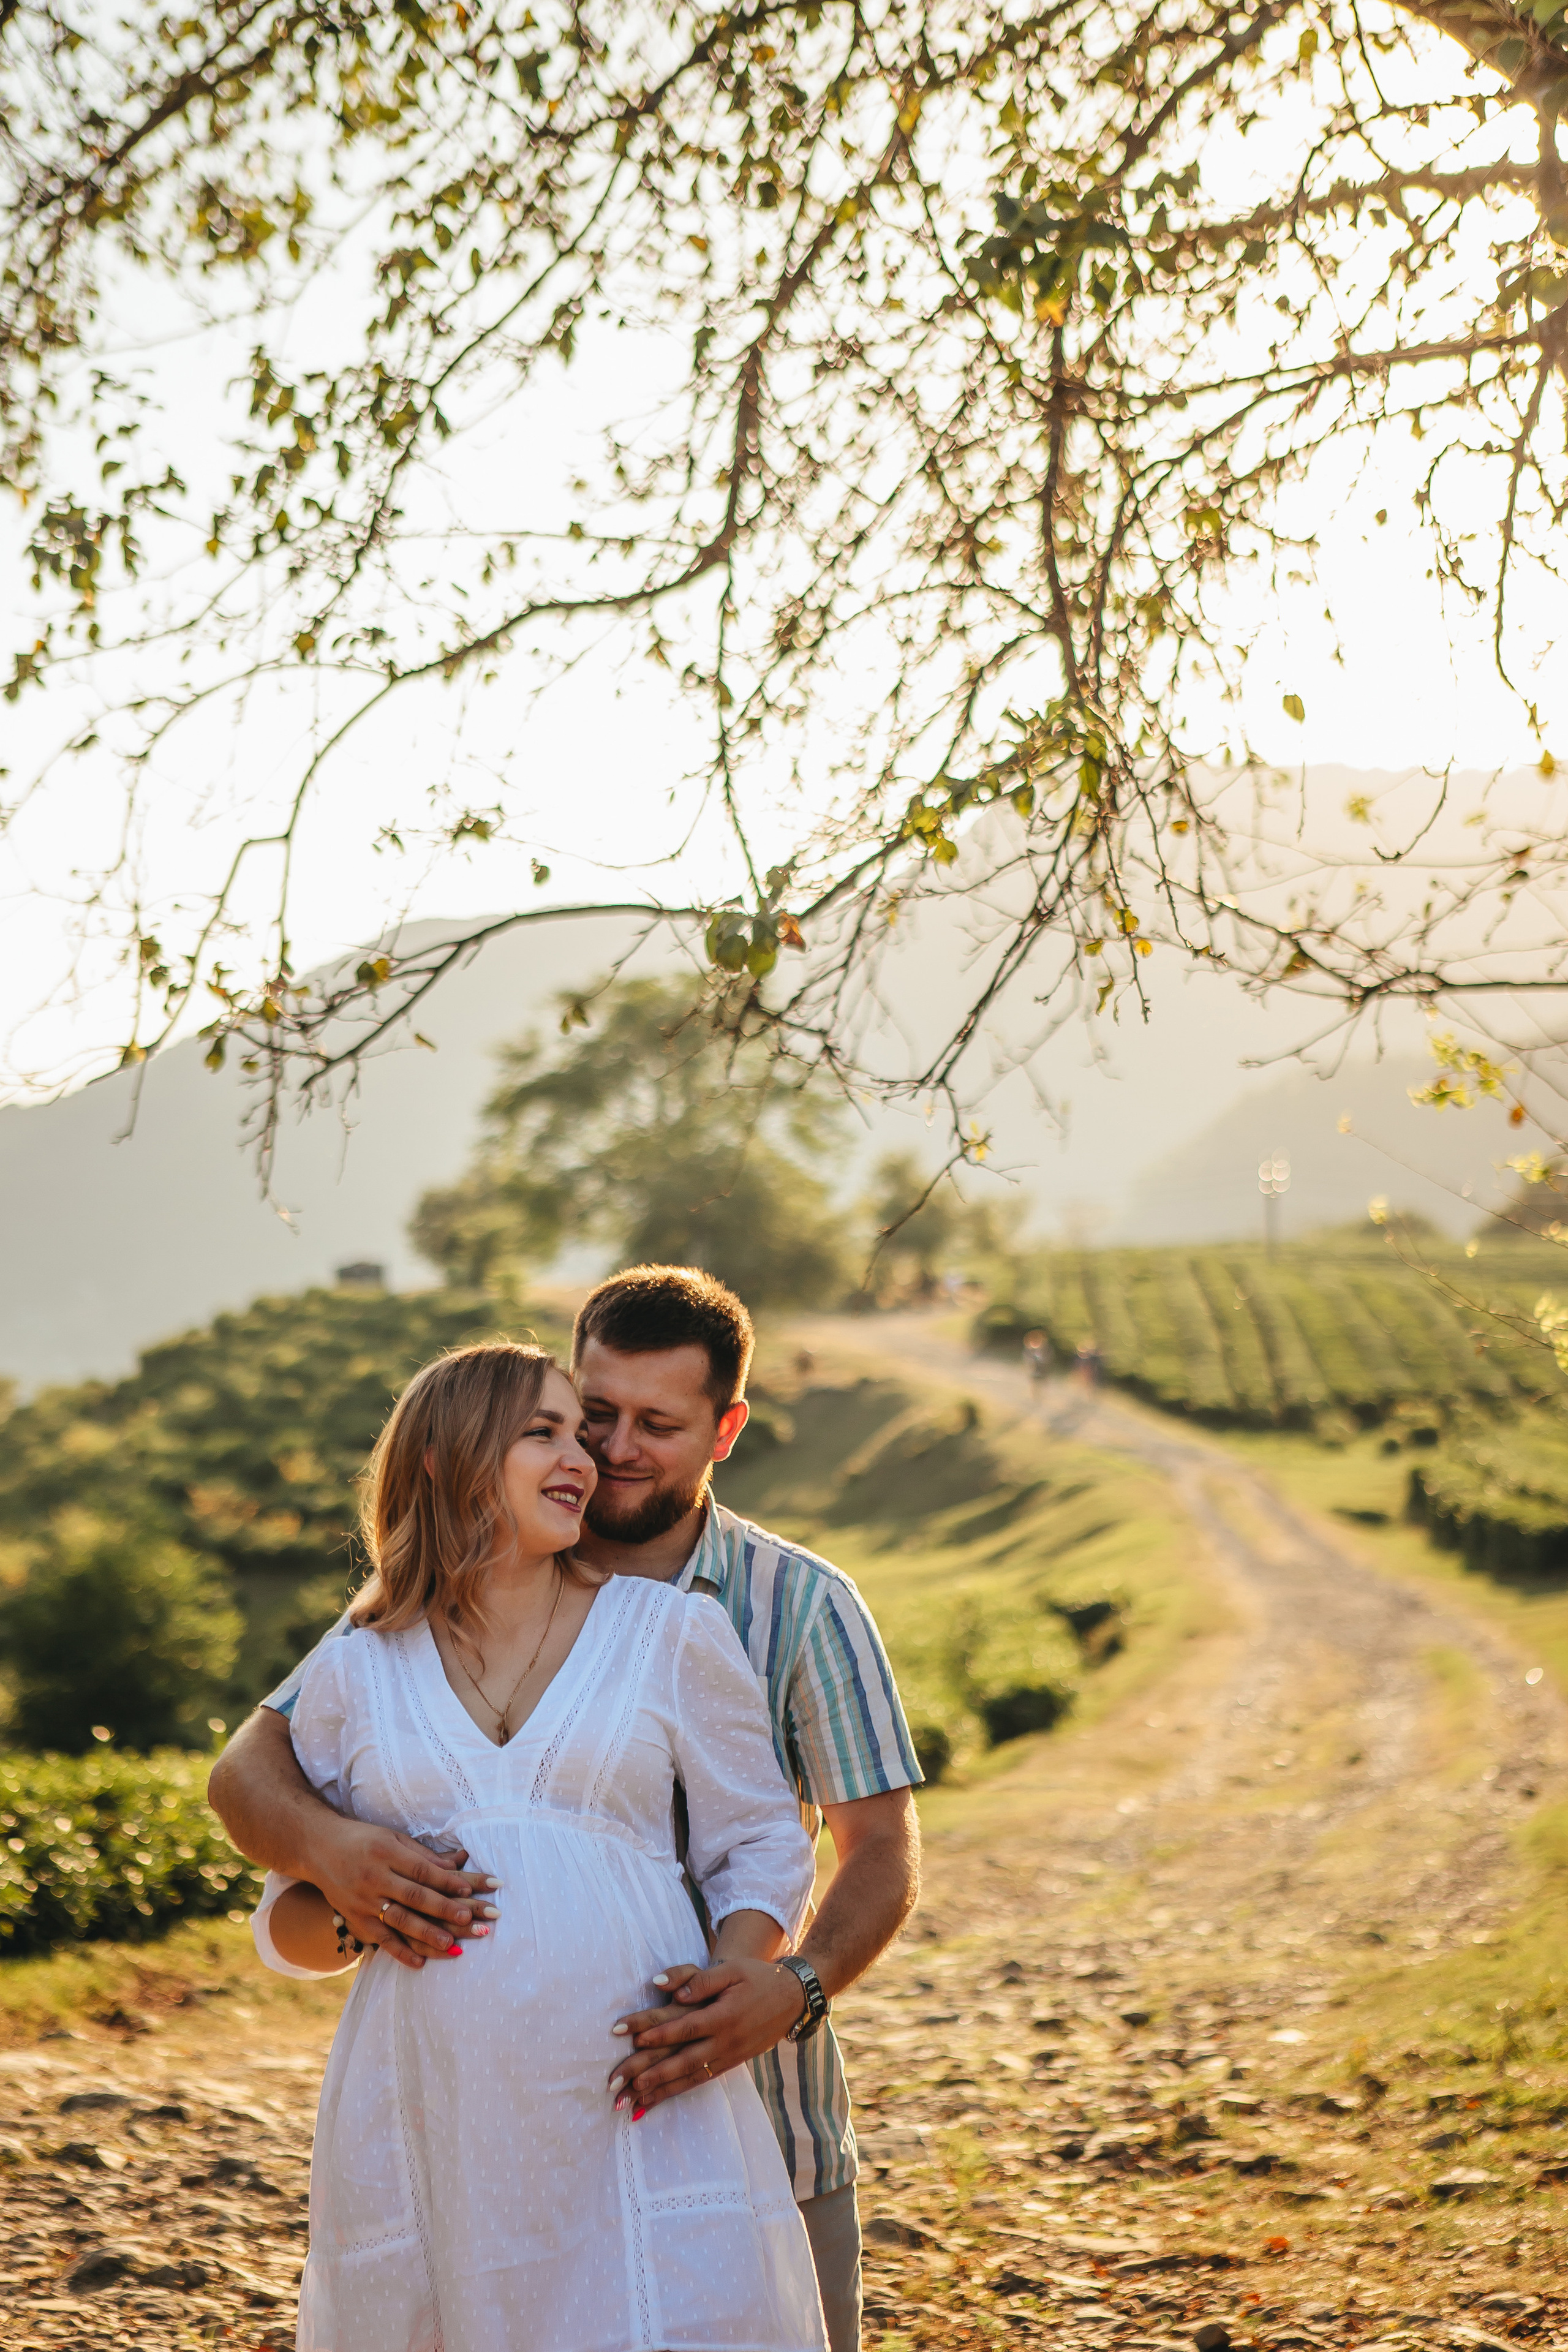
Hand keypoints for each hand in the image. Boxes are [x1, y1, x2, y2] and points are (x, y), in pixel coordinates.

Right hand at [312, 1817, 499, 1971]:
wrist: (319, 1848)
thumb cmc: (364, 1840)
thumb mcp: (393, 1838)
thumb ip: (423, 1855)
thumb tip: (458, 1865)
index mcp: (387, 1852)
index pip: (422, 1870)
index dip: (447, 1881)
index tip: (470, 1890)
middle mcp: (375, 1877)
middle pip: (414, 1896)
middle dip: (444, 1909)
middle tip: (470, 1919)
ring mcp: (363, 1901)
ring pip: (399, 1921)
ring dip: (427, 1934)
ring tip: (451, 1945)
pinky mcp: (355, 1918)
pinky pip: (380, 1939)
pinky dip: (400, 1952)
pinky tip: (420, 1962)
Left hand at [607, 1958, 806, 2115]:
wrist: (792, 1999)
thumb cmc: (757, 1978)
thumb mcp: (732, 1971)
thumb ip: (701, 1980)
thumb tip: (671, 1991)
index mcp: (723, 2016)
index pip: (685, 2027)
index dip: (658, 2032)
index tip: (630, 2038)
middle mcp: (724, 2042)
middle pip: (681, 2060)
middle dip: (648, 2073)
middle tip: (619, 2084)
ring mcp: (727, 2057)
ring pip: (688, 2077)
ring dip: (659, 2091)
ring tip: (631, 2101)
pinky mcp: (729, 2064)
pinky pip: (699, 2081)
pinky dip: (677, 2091)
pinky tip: (656, 2100)